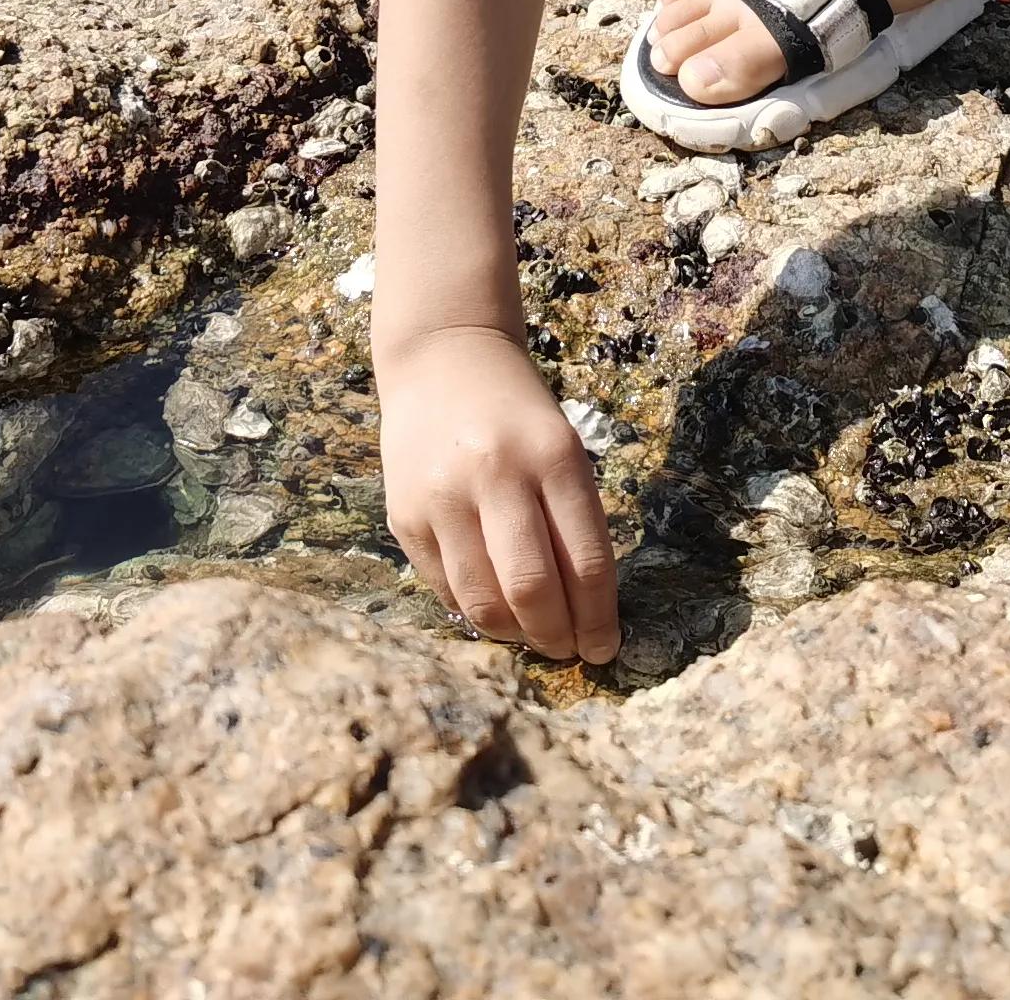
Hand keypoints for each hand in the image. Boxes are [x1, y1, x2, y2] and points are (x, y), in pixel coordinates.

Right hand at [377, 324, 617, 663]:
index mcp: (552, 457)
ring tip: (531, 636)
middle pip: (533, 589)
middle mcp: (495, 475)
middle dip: (557, 637)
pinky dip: (475, 612)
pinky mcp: (405, 515)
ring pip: (483, 601)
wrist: (443, 360)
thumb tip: (585, 611)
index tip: (605, 648)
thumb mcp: (563, 449)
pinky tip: (494, 610)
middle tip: (568, 650)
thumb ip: (574, 521)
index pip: (586, 562)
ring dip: (515, 635)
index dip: (600, 620)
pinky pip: (446, 589)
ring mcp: (443, 497)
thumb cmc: (518, 412)